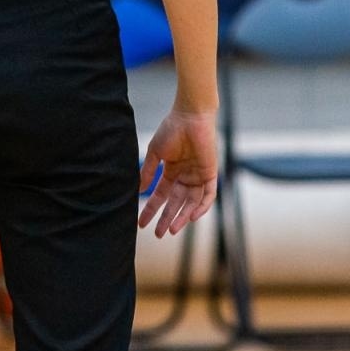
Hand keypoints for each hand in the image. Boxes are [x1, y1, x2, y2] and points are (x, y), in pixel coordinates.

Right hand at [138, 108, 218, 238]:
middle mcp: (186, 176)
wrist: (190, 116)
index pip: (161, 195)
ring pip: (192, 203)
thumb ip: (148, 172)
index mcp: (172, 170)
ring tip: (172, 230)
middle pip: (176, 203)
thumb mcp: (156, 153)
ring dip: (182, 217)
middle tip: (158, 234)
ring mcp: (198, 175)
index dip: (151, 209)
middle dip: (167, 218)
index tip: (141, 223)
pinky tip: (191, 217)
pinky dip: (202, 207)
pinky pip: (209, 195)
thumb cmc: (172, 129)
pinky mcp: (210, 173)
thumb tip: (139, 190)